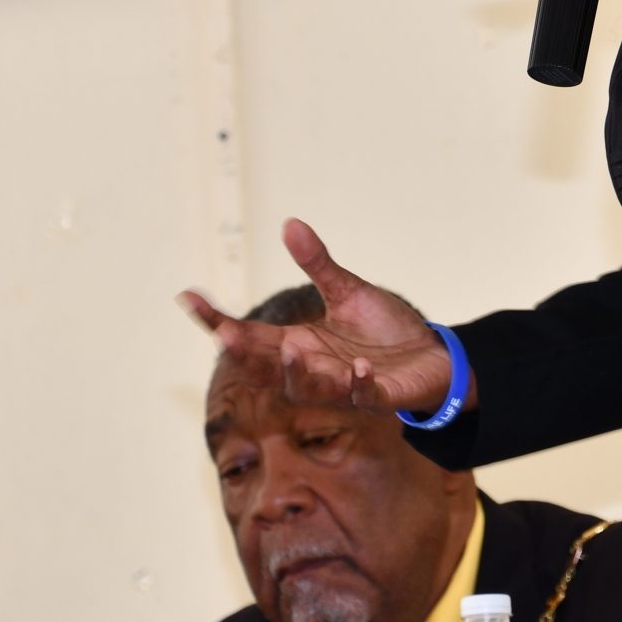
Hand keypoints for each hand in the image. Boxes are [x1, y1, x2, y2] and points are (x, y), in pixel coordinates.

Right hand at [178, 218, 466, 415]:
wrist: (432, 358)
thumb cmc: (384, 330)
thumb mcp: (347, 291)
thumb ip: (317, 264)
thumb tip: (289, 223)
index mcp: (299, 344)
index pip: (249, 336)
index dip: (217, 320)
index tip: (188, 296)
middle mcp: (313, 369)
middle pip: (265, 369)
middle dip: (245, 355)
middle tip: (225, 334)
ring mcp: (342, 387)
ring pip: (307, 389)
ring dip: (297, 373)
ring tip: (293, 347)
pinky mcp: (377, 398)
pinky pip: (362, 397)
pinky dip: (358, 385)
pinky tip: (359, 369)